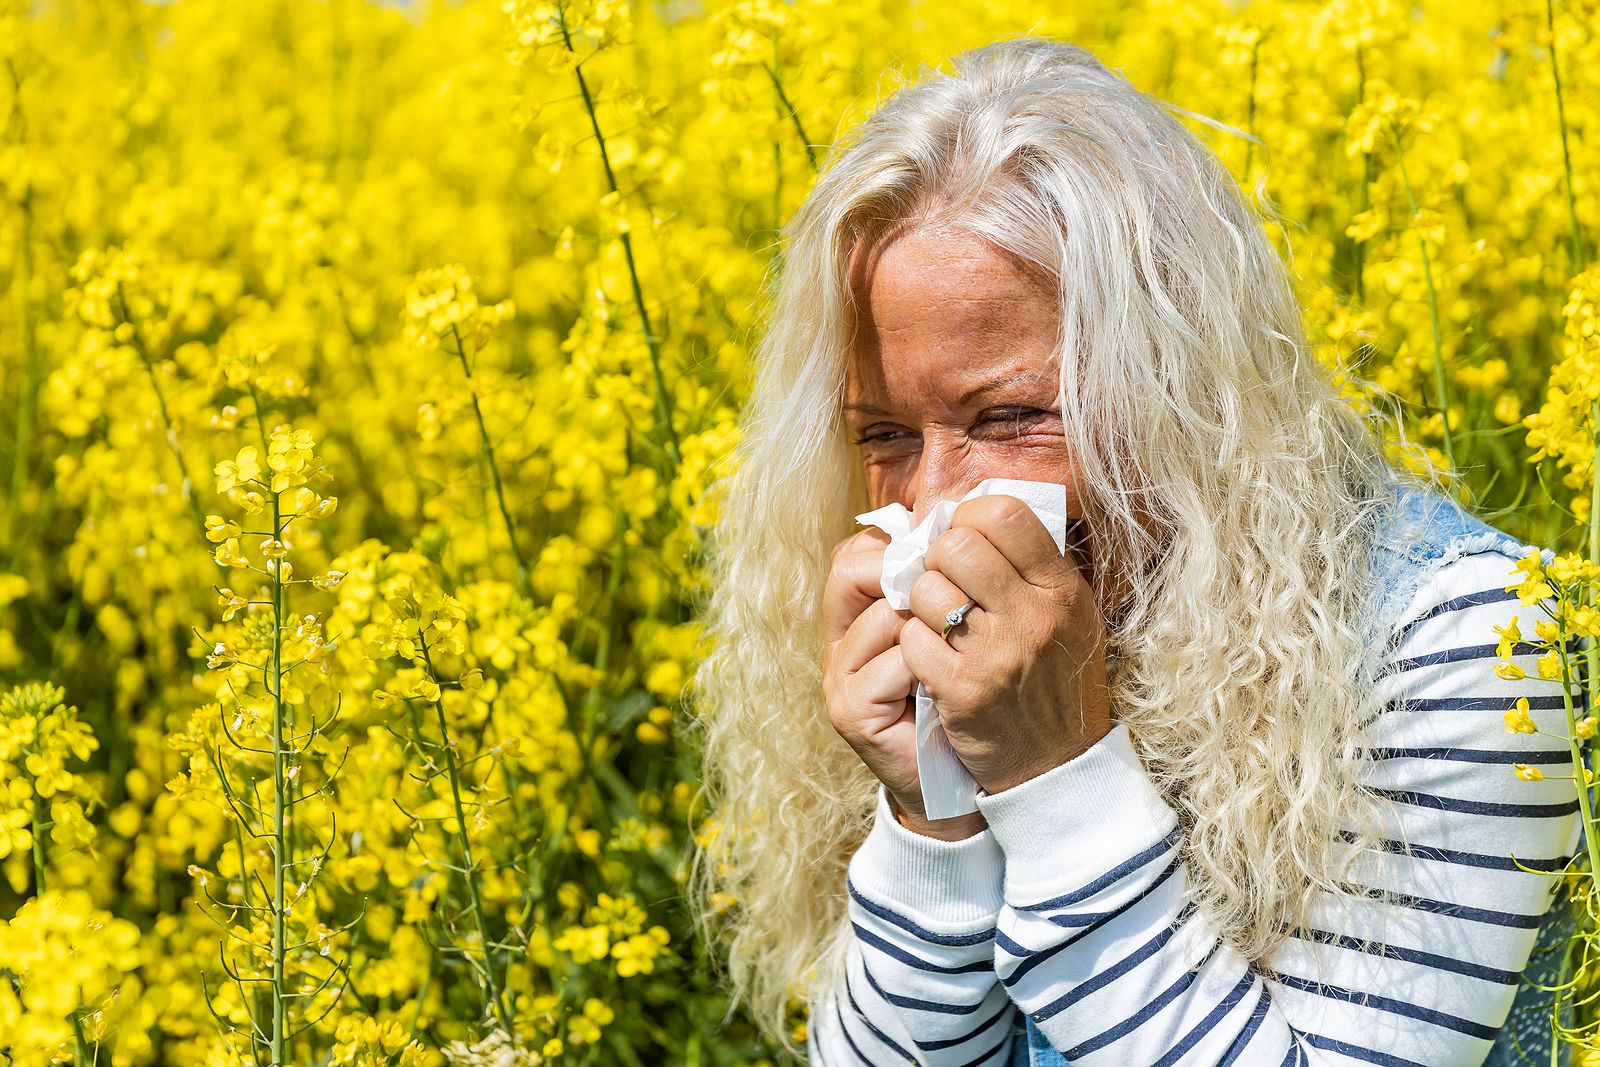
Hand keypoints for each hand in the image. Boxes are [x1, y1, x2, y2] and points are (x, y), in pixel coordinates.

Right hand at [821, 526, 988, 839]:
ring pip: (889, 614)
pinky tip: (954, 690)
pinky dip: (937, 669)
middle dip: (922, 580)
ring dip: (941, 631)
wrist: (973, 779)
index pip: (863, 547)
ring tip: (967, 658)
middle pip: (858, 567)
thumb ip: (954, 576)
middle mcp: (840, 636)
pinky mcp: (848, 710)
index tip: (957, 562)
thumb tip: (964, 513)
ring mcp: (838, 673)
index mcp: (862, 608)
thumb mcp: (966, 626)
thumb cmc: (977, 694)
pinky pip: (898, 661)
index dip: (912, 544)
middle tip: (966, 609)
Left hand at [900, 494, 1111, 794]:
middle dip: (936, 559)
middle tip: (940, 581)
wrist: (1059, 767)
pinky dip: (912, 647)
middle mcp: (1034, 616)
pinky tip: (930, 660)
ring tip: (935, 623)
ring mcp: (998, 654)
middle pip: (956, 545)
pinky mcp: (963, 691)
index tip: (961, 537)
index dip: (969, 516)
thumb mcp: (1069, 615)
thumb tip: (975, 512)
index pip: (1003, 513)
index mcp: (1062, 589)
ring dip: (918, 604)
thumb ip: (1031, 566)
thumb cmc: (1055, 680)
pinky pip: (912, 640)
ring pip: (925, 590)